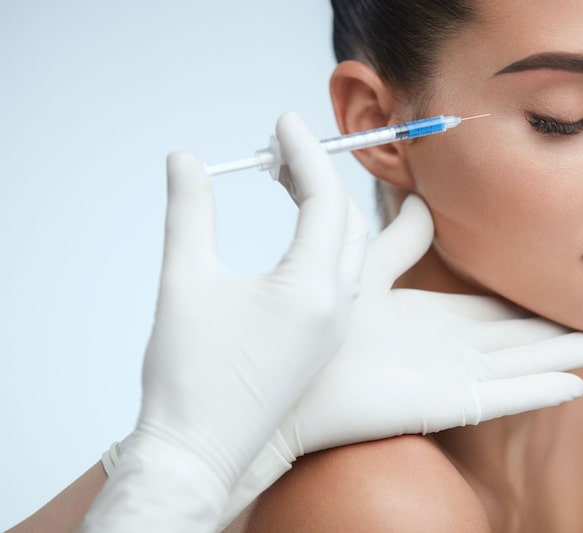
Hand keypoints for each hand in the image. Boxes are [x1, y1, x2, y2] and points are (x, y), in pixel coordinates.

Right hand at [81, 112, 367, 531]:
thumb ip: (190, 211)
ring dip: (327, 209)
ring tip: (288, 179)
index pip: (324, 201)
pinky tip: (300, 232)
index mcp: (311, 290)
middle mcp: (338, 308)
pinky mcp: (326, 342)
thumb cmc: (188, 375)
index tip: (284, 121)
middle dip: (316, 177)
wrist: (199, 450)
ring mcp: (337, 328)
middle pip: (345, 220)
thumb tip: (186, 159)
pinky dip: (328, 241)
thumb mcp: (184, 280)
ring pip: (352, 249)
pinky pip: (346, 276)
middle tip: (277, 150)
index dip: (304, 154)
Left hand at [219, 195, 582, 525]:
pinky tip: (578, 381)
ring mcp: (450, 379)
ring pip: (526, 364)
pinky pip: (503, 397)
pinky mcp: (444, 404)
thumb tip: (421, 203)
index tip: (564, 288)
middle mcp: (447, 352)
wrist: (286, 371)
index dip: (530, 303)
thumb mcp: (365, 270)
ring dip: (571, 353)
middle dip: (567, 329)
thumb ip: (395, 240)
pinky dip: (540, 391)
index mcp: (429, 321)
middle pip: (522, 339)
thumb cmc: (315, 324)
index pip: (493, 312)